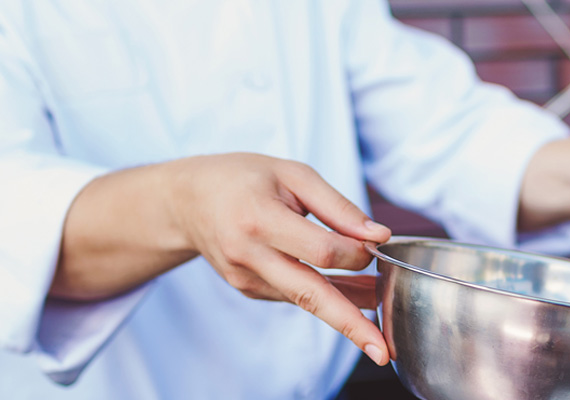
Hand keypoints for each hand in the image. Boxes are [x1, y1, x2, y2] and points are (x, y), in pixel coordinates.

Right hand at [167, 153, 391, 364]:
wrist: (186, 200)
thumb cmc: (242, 178)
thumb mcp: (292, 174)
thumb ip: (337, 206)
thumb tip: (378, 235)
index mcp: (259, 221)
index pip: (321, 252)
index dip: (357, 253)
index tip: (379, 243)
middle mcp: (249, 257)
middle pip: (311, 295)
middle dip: (351, 325)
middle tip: (383, 350)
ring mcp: (246, 279)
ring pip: (307, 301)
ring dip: (348, 311)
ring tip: (383, 319)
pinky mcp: (249, 290)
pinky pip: (296, 296)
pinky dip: (327, 298)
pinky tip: (354, 295)